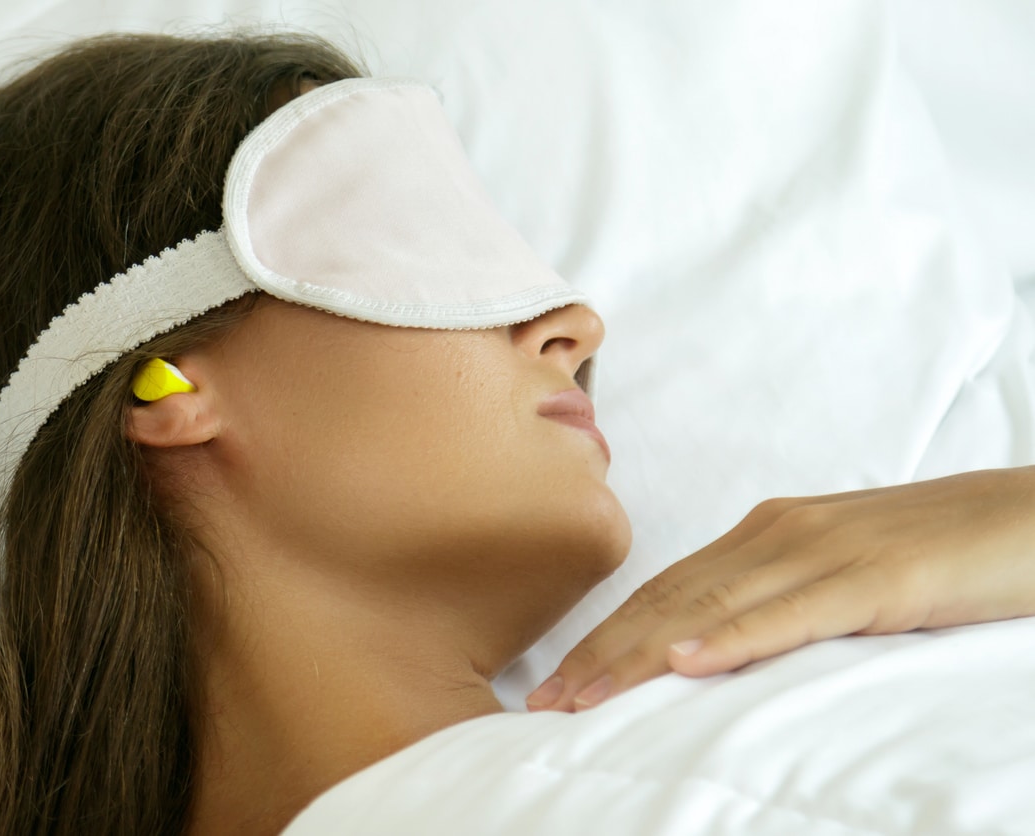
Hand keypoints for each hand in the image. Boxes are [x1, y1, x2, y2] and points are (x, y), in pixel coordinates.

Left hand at [525, 466, 1034, 711]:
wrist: (1027, 517)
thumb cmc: (934, 553)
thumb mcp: (839, 580)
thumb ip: (780, 602)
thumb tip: (720, 649)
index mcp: (767, 534)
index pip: (667, 590)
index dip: (606, 636)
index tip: (559, 681)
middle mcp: (781, 534)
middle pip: (671, 599)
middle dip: (602, 652)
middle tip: (544, 702)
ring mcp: (826, 551)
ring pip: (712, 605)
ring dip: (641, 655)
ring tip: (586, 696)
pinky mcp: (877, 578)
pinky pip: (793, 612)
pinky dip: (735, 636)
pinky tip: (687, 661)